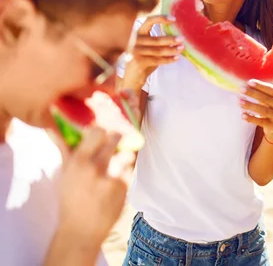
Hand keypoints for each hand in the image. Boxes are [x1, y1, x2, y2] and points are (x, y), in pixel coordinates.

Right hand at [55, 127, 134, 249]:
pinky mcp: (125, 186)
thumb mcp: (65, 174)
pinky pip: (131, 170)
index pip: (98, 131)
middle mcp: (97, 166)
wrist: (82, 229)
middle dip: (117, 140)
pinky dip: (126, 173)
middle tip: (113, 146)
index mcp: (79, 161)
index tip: (101, 136)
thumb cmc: (71, 199)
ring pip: (127, 153)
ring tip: (114, 168)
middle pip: (117, 138)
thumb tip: (54, 129)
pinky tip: (116, 183)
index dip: (101, 132)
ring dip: (123, 157)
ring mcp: (113, 176)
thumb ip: (64, 149)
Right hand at [125, 15, 183, 87]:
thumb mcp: (148, 46)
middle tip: (182, 39)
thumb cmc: (144, 58)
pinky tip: (176, 58)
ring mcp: (135, 51)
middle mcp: (135, 40)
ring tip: (182, 48)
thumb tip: (177, 33)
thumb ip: (157, 39)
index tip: (173, 19)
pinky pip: (157, 60)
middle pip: (156, 39)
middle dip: (170, 39)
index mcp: (138, 32)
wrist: (132, 75)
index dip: (161, 18)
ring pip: (158, 50)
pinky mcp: (138, 61)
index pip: (148, 21)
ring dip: (172, 49)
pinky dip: (168, 59)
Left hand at [240, 80, 272, 143]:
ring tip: (240, 101)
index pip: (272, 90)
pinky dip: (251, 118)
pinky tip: (243, 115)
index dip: (261, 86)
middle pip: (267, 99)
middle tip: (241, 89)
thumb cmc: (271, 110)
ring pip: (264, 110)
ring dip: (251, 105)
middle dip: (253, 93)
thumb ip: (262, 92)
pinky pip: (261, 122)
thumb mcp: (270, 100)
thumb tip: (246, 84)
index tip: (249, 82)